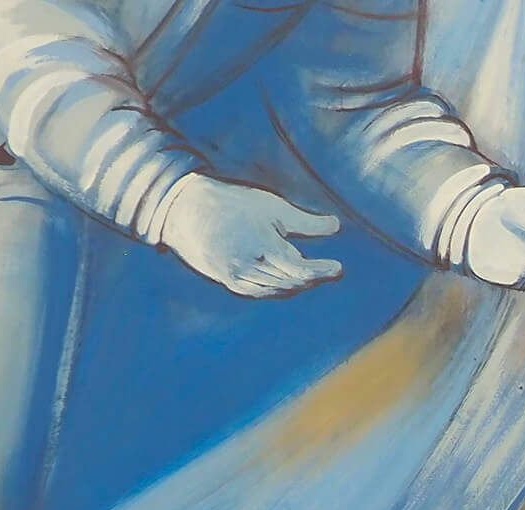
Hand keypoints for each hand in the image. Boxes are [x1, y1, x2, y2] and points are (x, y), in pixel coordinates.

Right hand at [159, 174, 342, 296]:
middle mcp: (250, 267)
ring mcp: (237, 278)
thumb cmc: (232, 203)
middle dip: (312, 277)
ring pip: (277, 288)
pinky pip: (260, 292)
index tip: (339, 268)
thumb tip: (337, 226)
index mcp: (263, 246)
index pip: (301, 269)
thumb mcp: (272, 207)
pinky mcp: (228, 282)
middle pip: (291, 281)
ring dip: (296, 284)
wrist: (185, 209)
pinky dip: (276, 288)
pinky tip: (287, 282)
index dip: (322, 271)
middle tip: (330, 270)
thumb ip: (305, 222)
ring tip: (312, 275)